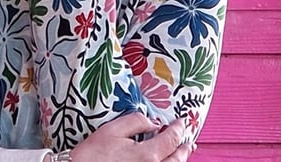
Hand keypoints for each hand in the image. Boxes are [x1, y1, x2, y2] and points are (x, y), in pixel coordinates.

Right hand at [70, 114, 194, 161]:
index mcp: (148, 155)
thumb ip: (135, 122)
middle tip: (188, 141)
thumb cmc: (92, 156)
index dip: (179, 128)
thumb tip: (153, 122)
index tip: (182, 121)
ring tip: (182, 153)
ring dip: (178, 160)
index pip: (171, 138)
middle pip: (177, 159)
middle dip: (183, 148)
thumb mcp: (112, 131)